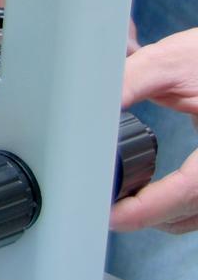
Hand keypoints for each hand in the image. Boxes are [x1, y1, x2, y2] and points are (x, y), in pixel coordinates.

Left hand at [111, 29, 197, 233]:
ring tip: (120, 202)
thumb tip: (92, 107)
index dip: (148, 209)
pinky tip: (151, 195)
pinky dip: (178, 207)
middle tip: (103, 207)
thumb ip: (129, 82)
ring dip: (162, 215)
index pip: (189, 190)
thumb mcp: (168, 63)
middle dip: (147, 215)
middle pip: (192, 212)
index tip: (112, 215)